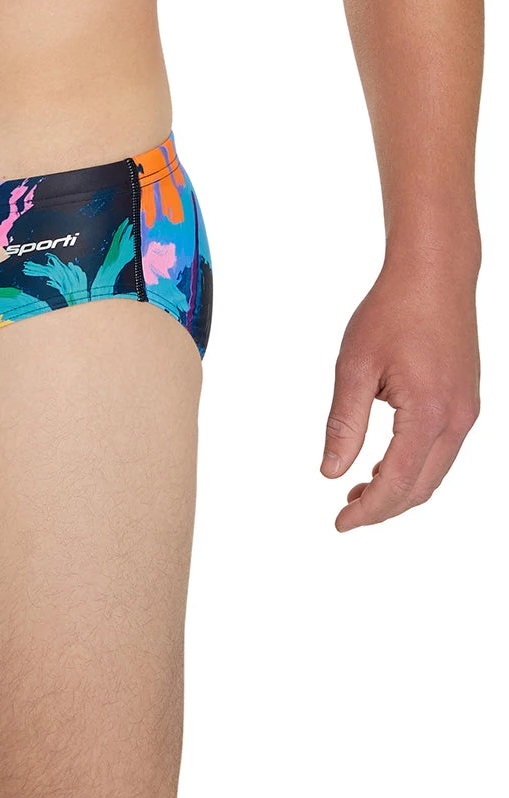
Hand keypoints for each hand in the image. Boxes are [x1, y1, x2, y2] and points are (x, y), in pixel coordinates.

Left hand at [321, 258, 479, 529]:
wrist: (434, 274)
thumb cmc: (394, 311)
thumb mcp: (354, 368)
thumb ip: (344, 425)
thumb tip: (331, 472)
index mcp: (428, 414)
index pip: (398, 483)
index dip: (368, 511)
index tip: (340, 524)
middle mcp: (456, 418)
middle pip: (421, 488)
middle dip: (383, 508)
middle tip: (346, 515)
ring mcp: (467, 411)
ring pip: (434, 472)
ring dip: (399, 490)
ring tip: (358, 493)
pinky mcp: (466, 401)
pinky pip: (442, 451)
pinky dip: (414, 468)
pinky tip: (385, 464)